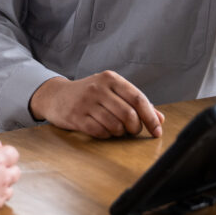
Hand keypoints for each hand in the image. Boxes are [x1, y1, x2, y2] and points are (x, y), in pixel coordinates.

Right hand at [28, 71, 164, 138]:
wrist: (56, 96)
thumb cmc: (89, 94)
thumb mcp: (111, 91)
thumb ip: (135, 103)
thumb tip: (160, 118)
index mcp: (110, 79)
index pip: (138, 98)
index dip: (150, 117)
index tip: (157, 130)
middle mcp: (98, 88)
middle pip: (128, 114)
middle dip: (135, 127)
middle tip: (132, 130)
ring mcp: (86, 102)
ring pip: (115, 125)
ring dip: (120, 132)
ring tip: (116, 129)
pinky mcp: (76, 117)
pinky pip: (100, 132)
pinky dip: (107, 135)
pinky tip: (103, 130)